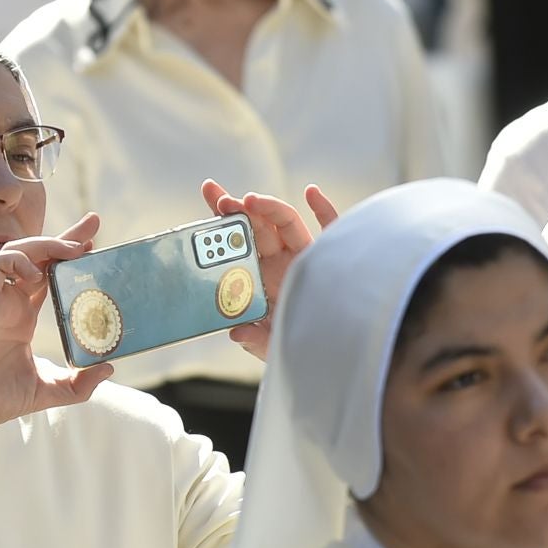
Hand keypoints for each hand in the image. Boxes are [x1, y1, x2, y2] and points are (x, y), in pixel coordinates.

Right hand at [0, 213, 112, 432]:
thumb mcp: (47, 390)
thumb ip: (79, 384)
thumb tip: (110, 367)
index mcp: (23, 316)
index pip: (49, 274)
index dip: (68, 256)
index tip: (94, 244)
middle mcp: (10, 301)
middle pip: (38, 255)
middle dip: (65, 236)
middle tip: (94, 223)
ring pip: (17, 250)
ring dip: (46, 243)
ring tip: (72, 249)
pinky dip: (17, 261)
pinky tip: (36, 276)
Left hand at [202, 180, 338, 360]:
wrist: (337, 354)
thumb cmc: (303, 348)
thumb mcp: (274, 346)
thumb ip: (255, 339)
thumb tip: (235, 332)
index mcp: (263, 278)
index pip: (239, 243)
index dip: (223, 220)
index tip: (210, 195)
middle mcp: (284, 262)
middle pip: (258, 227)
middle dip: (240, 211)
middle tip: (223, 200)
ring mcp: (309, 257)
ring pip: (288, 224)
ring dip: (270, 208)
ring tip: (250, 200)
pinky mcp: (336, 258)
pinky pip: (333, 229)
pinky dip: (325, 210)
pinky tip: (311, 192)